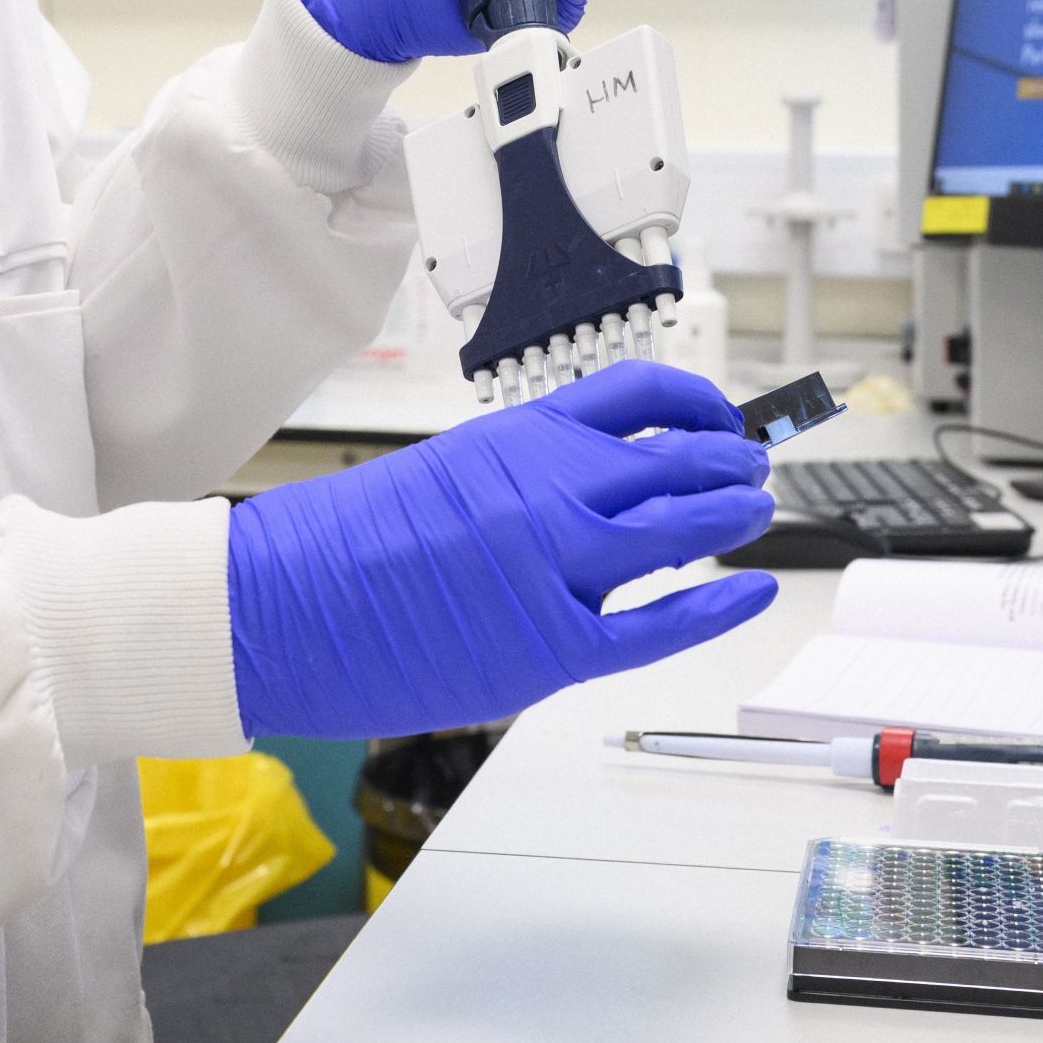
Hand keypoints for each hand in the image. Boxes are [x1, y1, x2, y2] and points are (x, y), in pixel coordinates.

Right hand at [226, 359, 777, 739]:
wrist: (285, 604)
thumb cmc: (348, 543)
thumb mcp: (447, 471)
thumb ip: (525, 475)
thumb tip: (590, 492)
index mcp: (521, 437)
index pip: (641, 396)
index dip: (701, 405)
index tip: (722, 417)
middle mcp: (551, 489)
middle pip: (679, 460)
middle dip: (731, 462)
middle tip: (753, 469)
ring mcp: (557, 567)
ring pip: (683, 529)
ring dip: (733, 516)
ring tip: (757, 512)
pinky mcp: (553, 645)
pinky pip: (660, 623)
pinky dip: (717, 604)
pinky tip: (750, 589)